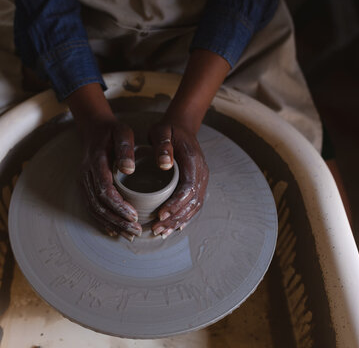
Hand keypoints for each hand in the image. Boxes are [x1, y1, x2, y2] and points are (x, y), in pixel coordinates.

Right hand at [79, 117, 142, 240]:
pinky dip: (102, 221)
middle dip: (117, 220)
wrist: (94, 128)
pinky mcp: (85, 187)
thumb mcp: (122, 132)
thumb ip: (126, 148)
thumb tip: (129, 169)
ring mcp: (83, 182)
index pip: (104, 189)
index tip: (133, 215)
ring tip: (129, 235)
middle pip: (99, 204)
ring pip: (94, 209)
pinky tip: (115, 231)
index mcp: (96, 162)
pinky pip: (91, 208)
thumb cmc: (112, 131)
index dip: (118, 205)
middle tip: (135, 231)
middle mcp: (86, 174)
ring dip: (111, 224)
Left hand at [149, 120, 208, 238]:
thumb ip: (162, 145)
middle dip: (175, 218)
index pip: (188, 188)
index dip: (175, 204)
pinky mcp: (197, 184)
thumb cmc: (169, 130)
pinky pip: (194, 204)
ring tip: (162, 231)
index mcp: (193, 161)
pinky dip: (185, 217)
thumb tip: (164, 164)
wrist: (182, 126)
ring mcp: (202, 179)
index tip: (160, 214)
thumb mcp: (162, 131)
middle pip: (192, 202)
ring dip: (179, 221)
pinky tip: (174, 227)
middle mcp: (202, 173)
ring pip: (194, 206)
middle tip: (156, 228)